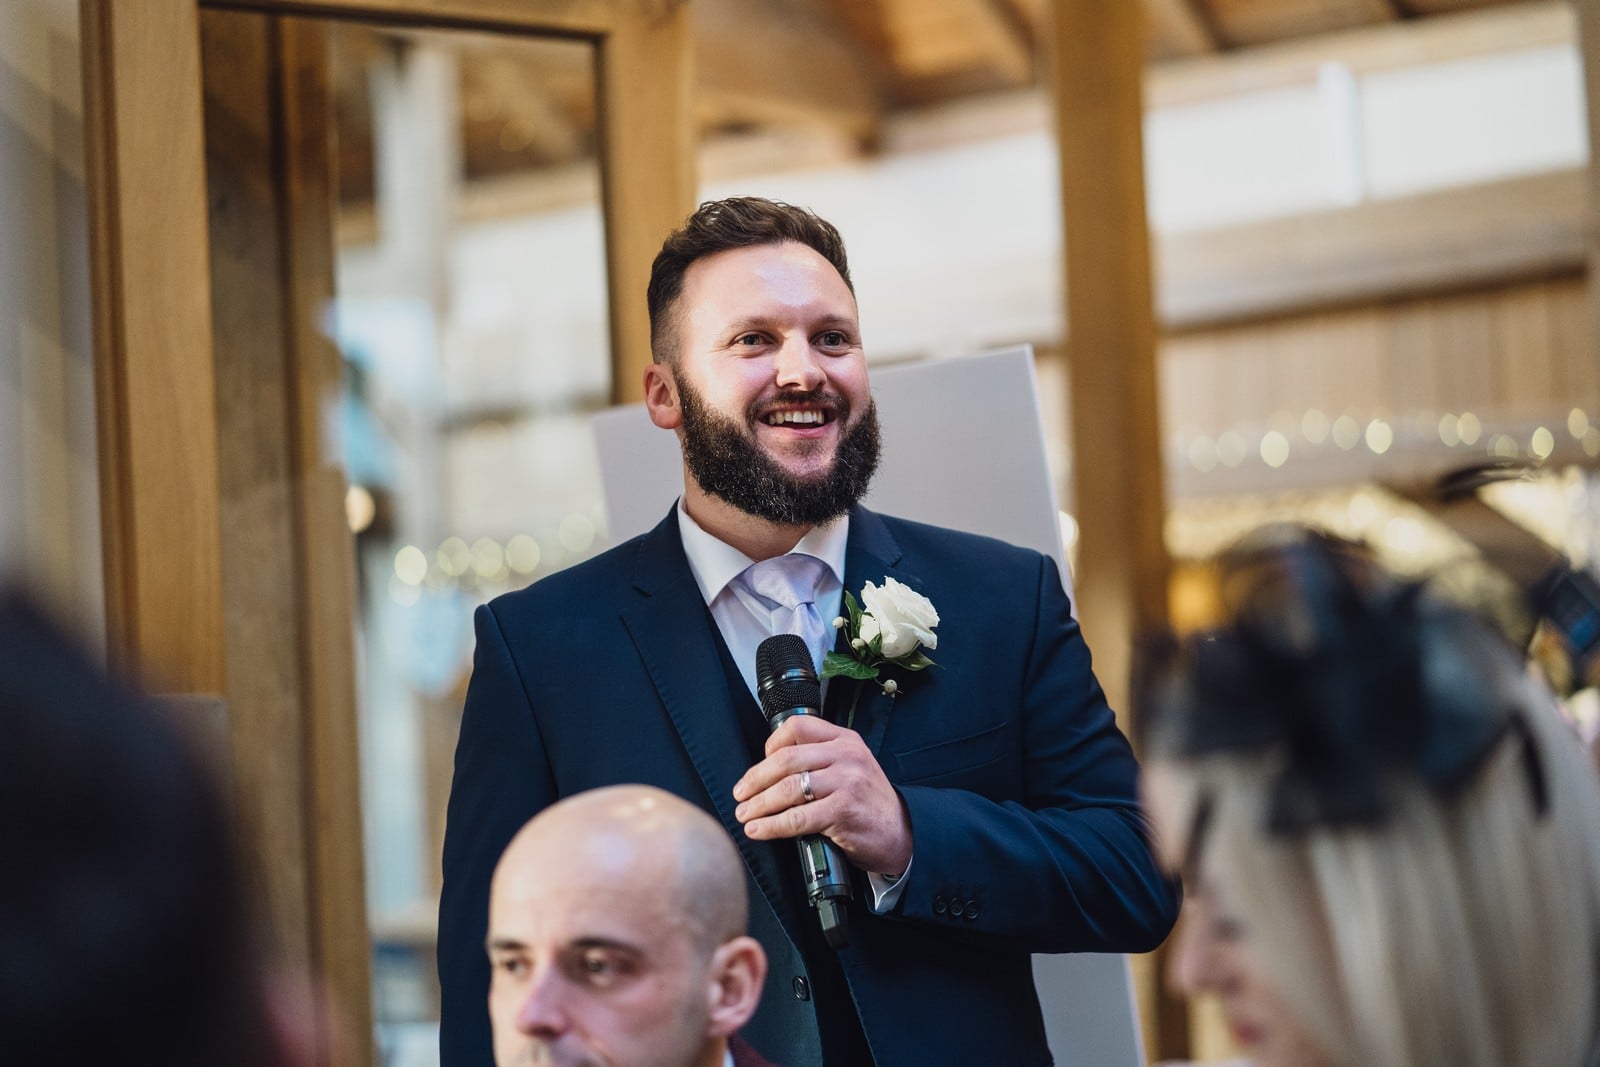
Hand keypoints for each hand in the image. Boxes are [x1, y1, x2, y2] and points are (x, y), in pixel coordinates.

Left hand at [732, 715, 912, 874]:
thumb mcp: (852, 767)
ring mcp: (846, 782)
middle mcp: (846, 756)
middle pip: (786, 759)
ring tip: (745, 815)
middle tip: (740, 794)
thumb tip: (771, 771)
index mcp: (845, 740)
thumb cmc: (869, 804)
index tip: (760, 765)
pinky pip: (797, 817)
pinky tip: (759, 830)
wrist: (902, 834)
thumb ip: (821, 760)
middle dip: (755, 779)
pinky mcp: (843, 811)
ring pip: (788, 788)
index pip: (798, 727)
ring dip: (759, 804)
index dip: (771, 745)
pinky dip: (772, 825)